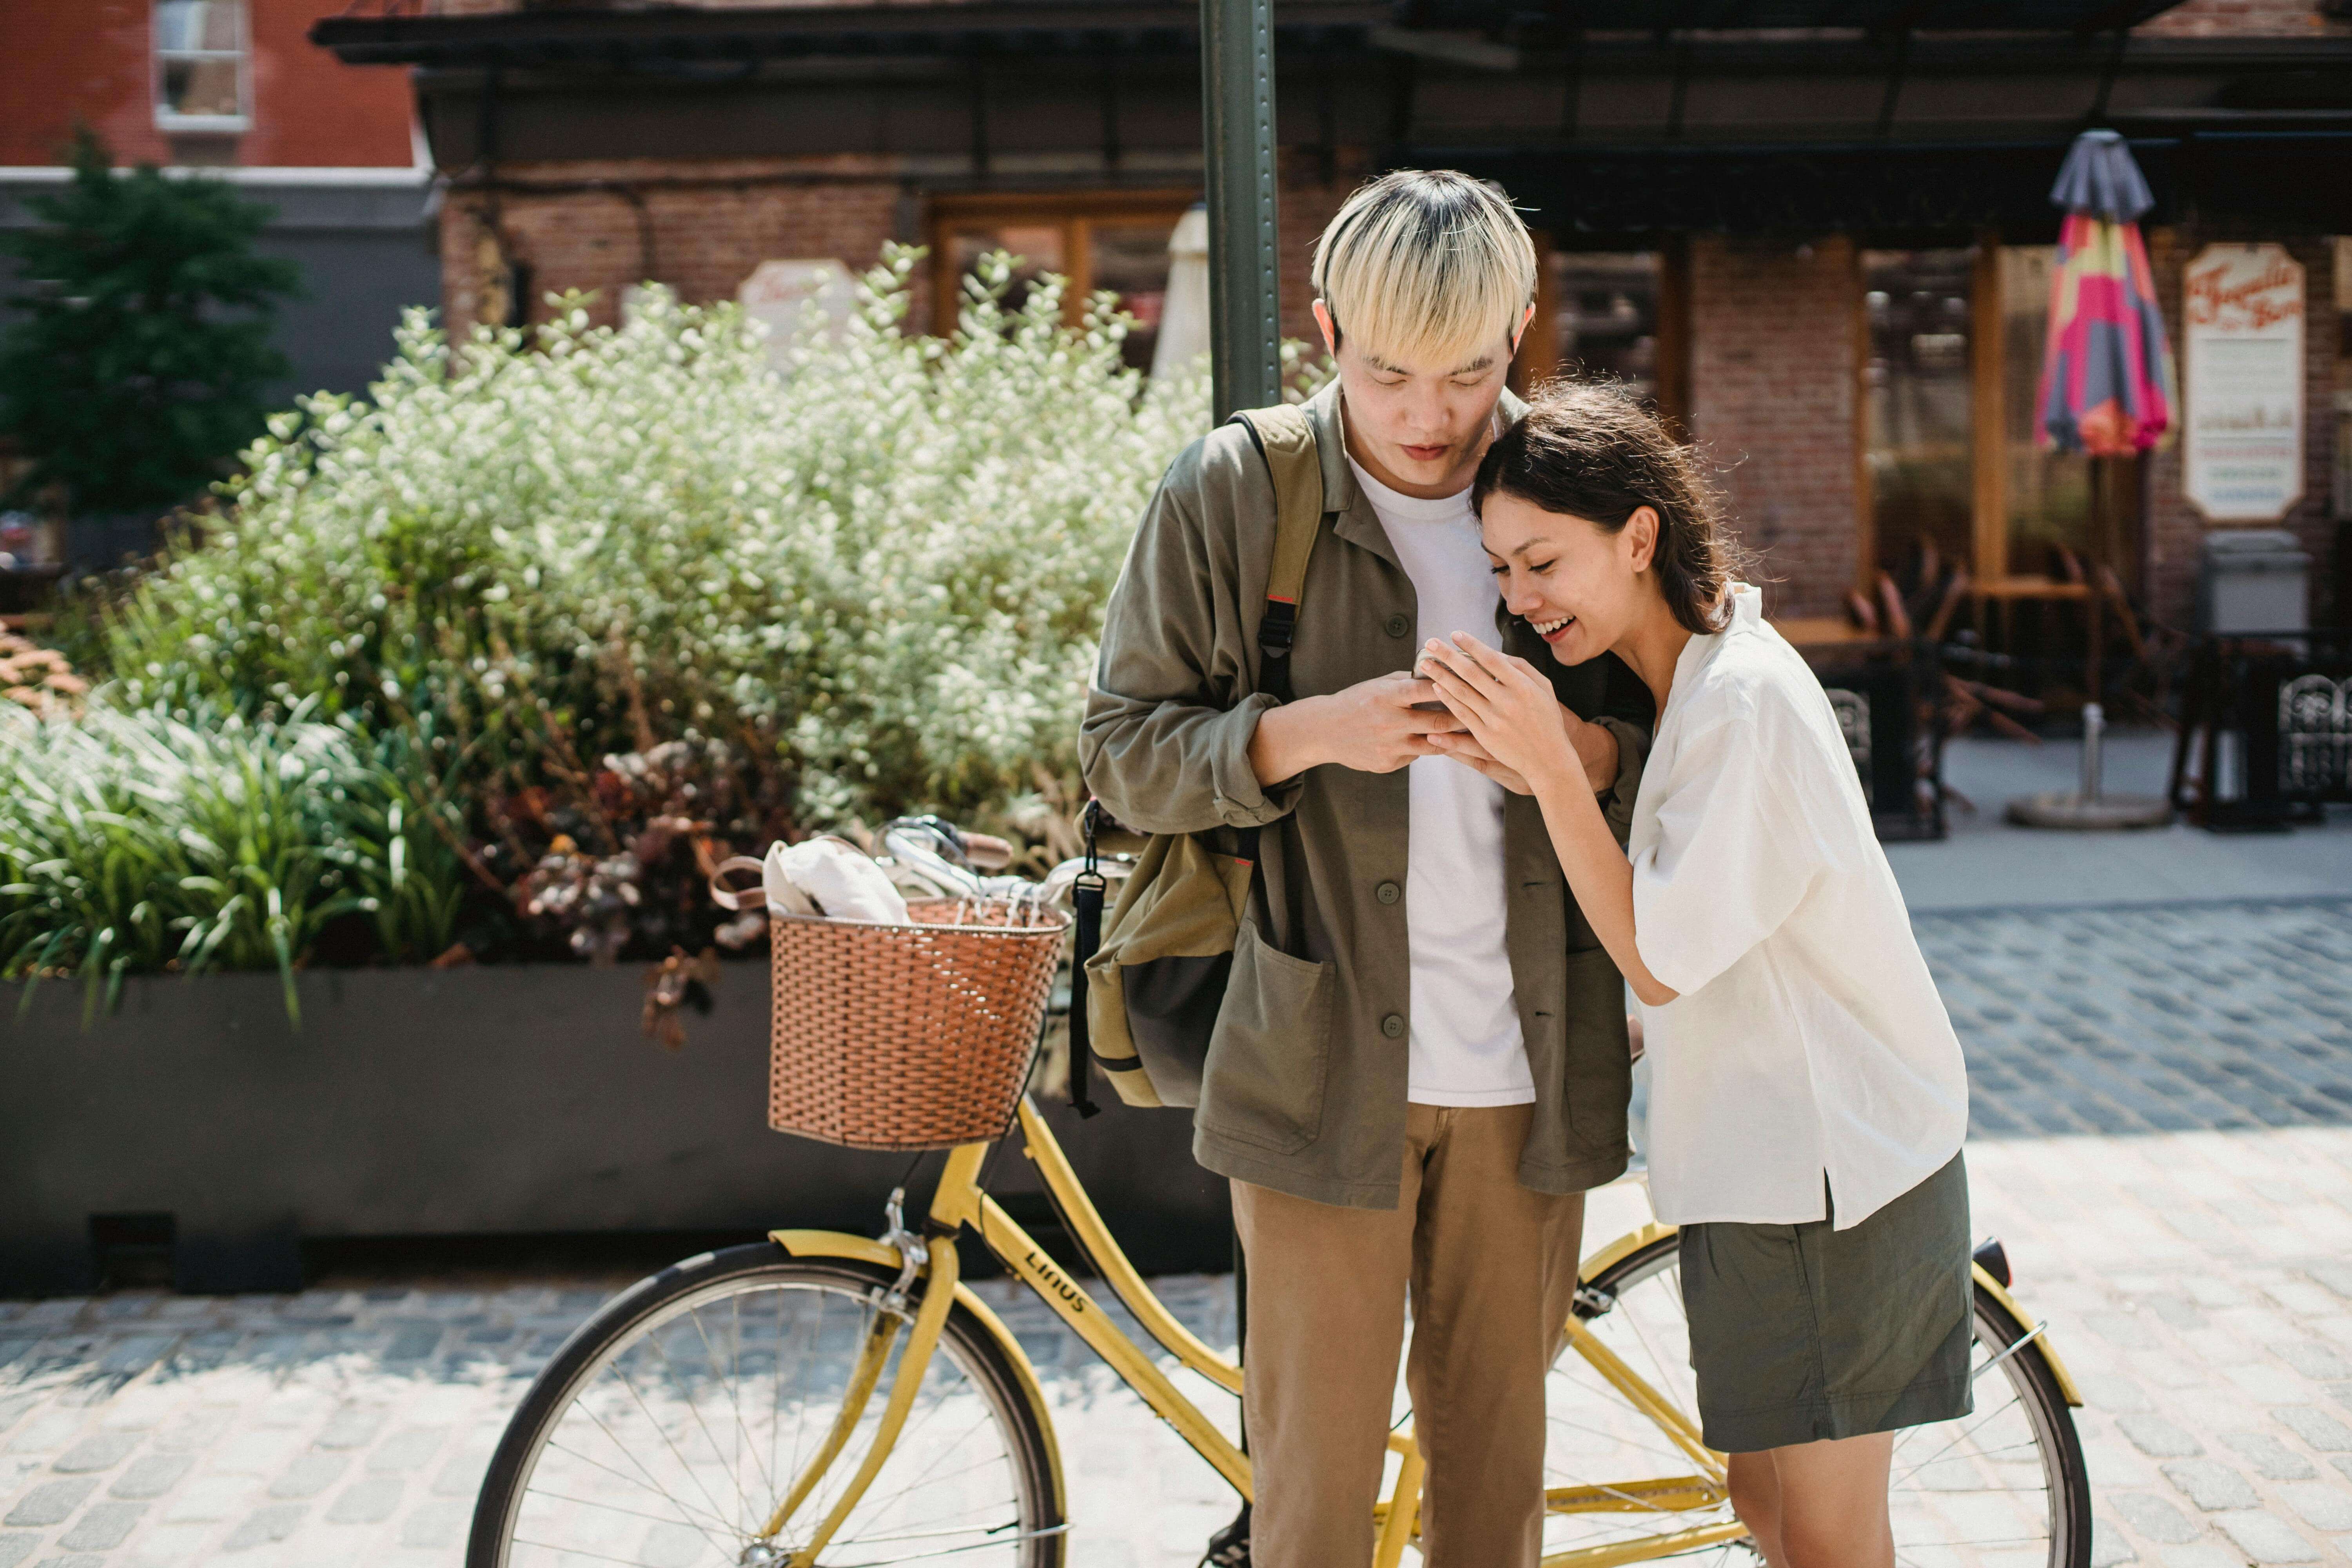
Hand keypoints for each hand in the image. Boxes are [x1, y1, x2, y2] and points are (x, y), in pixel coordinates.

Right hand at [1249, 671, 1467, 783]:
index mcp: (1388, 696)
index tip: (1473, 684)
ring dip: (1453, 738)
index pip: (1429, 689)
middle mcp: (1390, 722)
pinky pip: (1415, 756)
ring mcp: (1389, 746)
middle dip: (1464, 717)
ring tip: (1473, 734)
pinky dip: (1427, 748)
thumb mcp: (1377, 684)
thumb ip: (1406, 681)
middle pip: (1439, 721)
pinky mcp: (1387, 763)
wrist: (1324, 730)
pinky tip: (1440, 745)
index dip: (1454, 686)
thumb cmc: (1355, 702)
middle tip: (1485, 714)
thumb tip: (1437, 672)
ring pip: (1433, 744)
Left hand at [1417, 633, 1583, 794]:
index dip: (1471, 645)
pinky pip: (1461, 714)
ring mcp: (1494, 719)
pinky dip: (1447, 699)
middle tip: (1431, 643)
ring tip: (1425, 664)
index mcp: (1523, 686)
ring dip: (1440, 675)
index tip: (1455, 634)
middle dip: (1448, 655)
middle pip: (1471, 672)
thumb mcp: (1544, 688)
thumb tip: (1497, 654)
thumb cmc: (1547, 720)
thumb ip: (1522, 668)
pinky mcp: (1485, 735)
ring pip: (1462, 692)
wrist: (1548, 759)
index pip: (1491, 659)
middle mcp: (1507, 701)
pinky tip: (1436, 687)